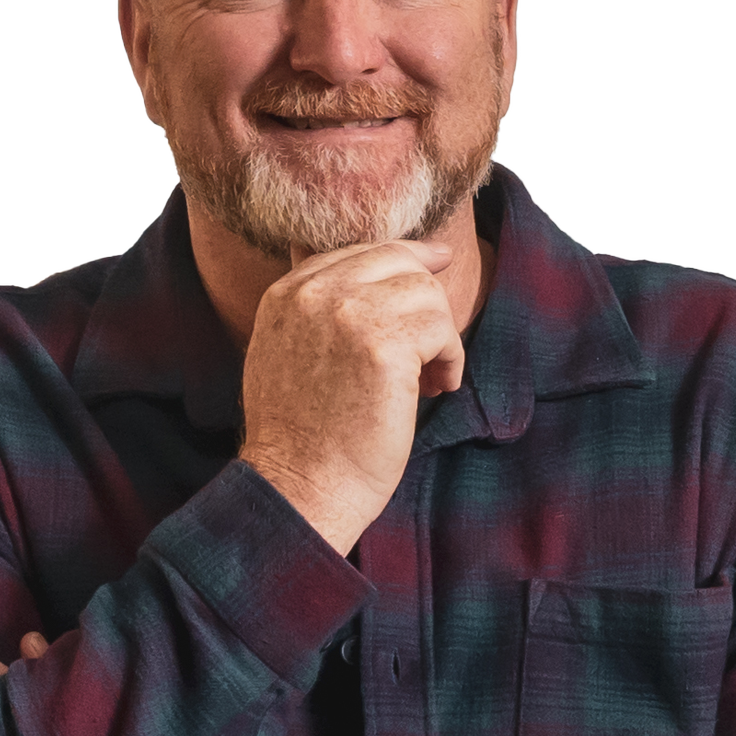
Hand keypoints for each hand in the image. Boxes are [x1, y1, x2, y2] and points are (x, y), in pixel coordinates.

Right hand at [239, 236, 464, 556]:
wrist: (300, 484)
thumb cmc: (302, 436)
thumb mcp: (285, 353)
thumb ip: (314, 311)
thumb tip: (361, 278)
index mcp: (287, 292)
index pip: (357, 251)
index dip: (403, 259)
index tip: (436, 266)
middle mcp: (314, 293)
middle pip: (396, 259)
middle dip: (428, 297)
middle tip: (437, 341)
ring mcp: (348, 314)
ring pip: (426, 292)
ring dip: (440, 336)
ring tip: (428, 379)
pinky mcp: (384, 345)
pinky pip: (442, 327)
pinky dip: (450, 359)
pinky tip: (435, 389)